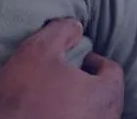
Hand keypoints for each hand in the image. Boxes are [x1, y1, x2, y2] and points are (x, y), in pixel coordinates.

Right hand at [0, 19, 123, 118]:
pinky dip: (74, 118)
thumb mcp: (39, 50)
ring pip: (96, 116)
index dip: (97, 61)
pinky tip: (54, 115)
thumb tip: (76, 27)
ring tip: (62, 98)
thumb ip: (62, 31)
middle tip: (73, 77)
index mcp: (102, 96)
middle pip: (108, 97)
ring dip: (84, 105)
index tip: (83, 59)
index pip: (113, 72)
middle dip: (93, 84)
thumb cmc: (22, 96)